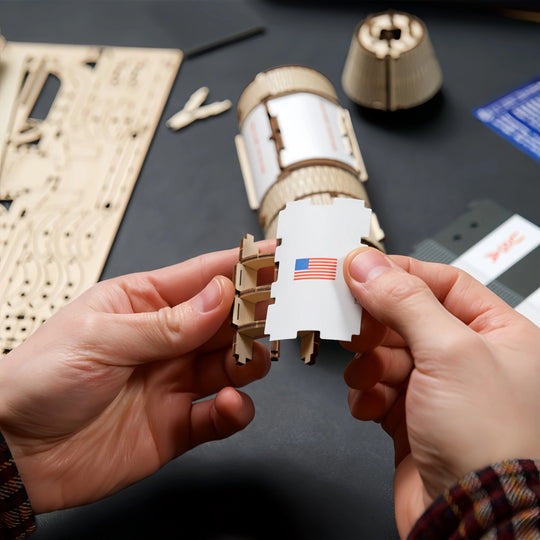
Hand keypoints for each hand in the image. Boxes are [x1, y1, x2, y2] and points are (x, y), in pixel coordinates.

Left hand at [0, 245, 271, 513]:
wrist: (13, 454)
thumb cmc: (39, 381)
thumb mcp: (101, 338)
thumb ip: (167, 322)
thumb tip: (220, 295)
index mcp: (143, 304)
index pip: (203, 277)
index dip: (241, 266)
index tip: (274, 256)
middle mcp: (165, 341)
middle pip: (226, 320)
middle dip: (253, 315)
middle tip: (270, 315)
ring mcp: (173, 382)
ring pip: (232, 364)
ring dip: (249, 360)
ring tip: (246, 361)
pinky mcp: (177, 424)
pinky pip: (221, 415)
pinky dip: (235, 410)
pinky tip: (230, 403)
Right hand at [342, 247, 539, 537]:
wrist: (474, 521)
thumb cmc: (491, 444)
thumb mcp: (449, 351)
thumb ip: (405, 300)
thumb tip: (368, 266)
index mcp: (497, 334)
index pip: (442, 282)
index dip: (398, 273)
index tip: (359, 270)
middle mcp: (469, 360)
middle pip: (407, 318)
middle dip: (376, 323)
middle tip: (351, 323)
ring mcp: (439, 390)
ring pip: (386, 354)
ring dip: (368, 363)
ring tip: (366, 375)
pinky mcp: (412, 418)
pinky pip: (377, 389)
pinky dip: (366, 393)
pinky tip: (369, 404)